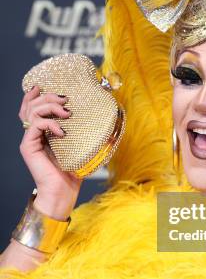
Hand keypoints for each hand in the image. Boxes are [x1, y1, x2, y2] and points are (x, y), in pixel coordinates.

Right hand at [19, 85, 81, 218]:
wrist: (63, 193)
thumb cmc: (74, 171)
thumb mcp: (81, 145)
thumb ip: (85, 130)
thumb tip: (104, 116)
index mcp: (43, 131)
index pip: (33, 107)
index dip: (36, 94)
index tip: (46, 85)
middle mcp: (33, 133)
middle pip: (31, 105)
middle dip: (48, 97)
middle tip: (65, 100)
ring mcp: (30, 140)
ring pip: (31, 112)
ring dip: (50, 106)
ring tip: (66, 113)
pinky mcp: (28, 147)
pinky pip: (35, 126)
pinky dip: (50, 124)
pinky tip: (63, 131)